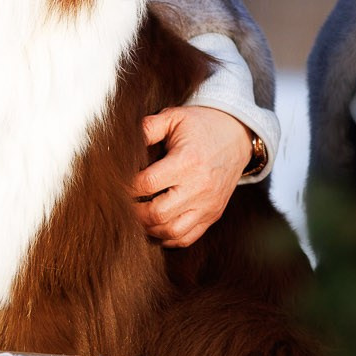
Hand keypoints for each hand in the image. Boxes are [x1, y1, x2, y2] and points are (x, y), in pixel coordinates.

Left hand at [133, 106, 253, 247]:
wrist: (238, 136)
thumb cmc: (202, 125)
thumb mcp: (175, 118)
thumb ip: (148, 128)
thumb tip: (120, 141)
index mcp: (187, 161)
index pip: (147, 183)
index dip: (127, 187)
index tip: (116, 184)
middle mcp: (199, 187)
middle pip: (157, 213)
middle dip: (134, 212)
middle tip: (122, 204)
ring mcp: (208, 205)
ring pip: (171, 231)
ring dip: (149, 228)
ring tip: (137, 216)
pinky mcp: (213, 215)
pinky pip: (187, 238)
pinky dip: (167, 237)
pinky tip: (156, 226)